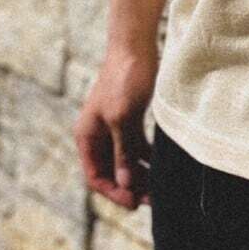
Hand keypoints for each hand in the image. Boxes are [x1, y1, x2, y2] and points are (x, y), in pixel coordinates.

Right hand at [73, 45, 158, 209]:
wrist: (135, 46)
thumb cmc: (124, 79)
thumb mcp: (123, 118)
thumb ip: (123, 152)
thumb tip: (125, 184)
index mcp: (86, 136)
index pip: (96, 176)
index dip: (114, 192)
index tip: (135, 203)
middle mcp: (97, 135)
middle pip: (110, 172)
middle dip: (129, 187)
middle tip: (152, 200)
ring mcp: (113, 128)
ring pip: (125, 162)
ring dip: (140, 176)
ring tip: (160, 189)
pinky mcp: (129, 120)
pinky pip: (135, 148)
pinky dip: (146, 160)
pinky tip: (162, 168)